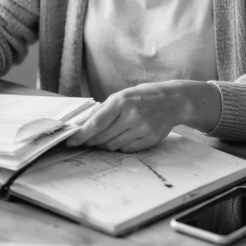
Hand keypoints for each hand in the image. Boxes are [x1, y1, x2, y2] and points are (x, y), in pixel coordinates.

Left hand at [65, 81, 221, 152]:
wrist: (174, 101)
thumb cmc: (144, 96)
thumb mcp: (122, 96)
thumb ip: (103, 110)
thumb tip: (82, 124)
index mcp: (122, 101)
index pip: (96, 123)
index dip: (81, 135)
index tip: (70, 141)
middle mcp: (132, 115)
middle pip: (102, 137)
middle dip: (90, 141)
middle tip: (83, 141)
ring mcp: (142, 129)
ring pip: (113, 145)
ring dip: (103, 144)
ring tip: (102, 138)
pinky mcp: (150, 139)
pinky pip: (126, 149)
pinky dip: (118, 146)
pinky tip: (119, 138)